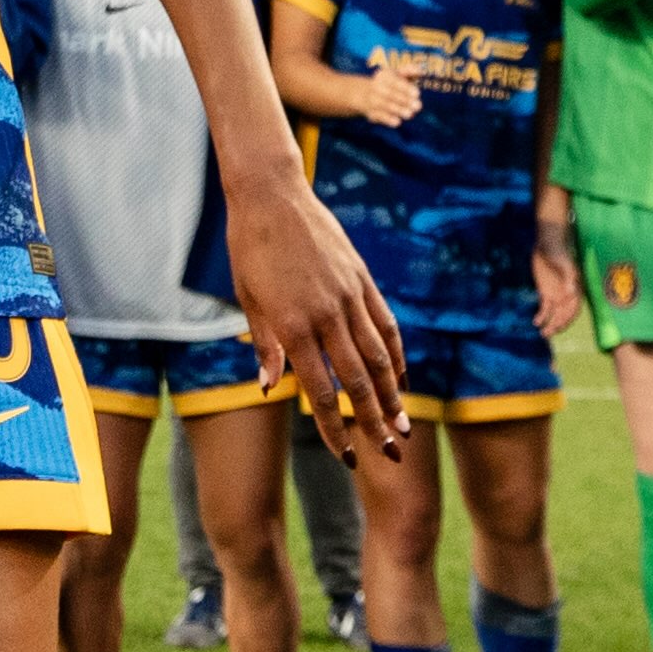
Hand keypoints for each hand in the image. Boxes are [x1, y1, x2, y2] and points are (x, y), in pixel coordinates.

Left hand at [216, 166, 407, 459]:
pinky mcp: (362, 280)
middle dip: (374, 423)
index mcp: (292, 323)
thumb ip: (266, 346)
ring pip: (379, 357)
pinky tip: (402, 379)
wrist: (271, 194)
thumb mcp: (248, 299)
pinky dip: (396, 356)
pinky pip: (384, 325)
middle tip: (390, 454)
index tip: (348, 457)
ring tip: (403, 427)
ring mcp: (348, 296)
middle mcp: (326, 314)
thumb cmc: (250, 248)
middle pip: (358, 381)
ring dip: (393, 396)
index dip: (335, 428)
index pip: (320, 390)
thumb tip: (270, 388)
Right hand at [349, 55, 428, 126]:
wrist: (365, 94)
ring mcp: (372, 100)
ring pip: (385, 105)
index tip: (417, 93)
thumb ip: (409, 71)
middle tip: (418, 106)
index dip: (406, 88)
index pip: (394, 81)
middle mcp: (376, 87)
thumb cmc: (389, 83)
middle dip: (405, 100)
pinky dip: (387, 119)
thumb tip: (421, 70)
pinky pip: (379, 116)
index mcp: (383, 76)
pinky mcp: (371, 113)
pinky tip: (397, 122)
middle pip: (390, 94)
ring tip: (410, 114)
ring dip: (398, 110)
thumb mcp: (397, 74)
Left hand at [530, 230, 583, 337]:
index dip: (568, 319)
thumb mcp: (565, 265)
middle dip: (558, 326)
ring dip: (550, 325)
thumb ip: (569, 279)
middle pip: (564, 315)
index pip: (574, 309)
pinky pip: (545, 308)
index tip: (560, 326)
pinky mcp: (546, 293)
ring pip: (555, 314)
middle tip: (548, 334)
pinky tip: (536, 322)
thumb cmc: (560, 253)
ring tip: (543, 334)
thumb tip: (571, 293)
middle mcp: (567, 296)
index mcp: (575, 290)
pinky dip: (541, 316)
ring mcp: (556, 295)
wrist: (548, 244)